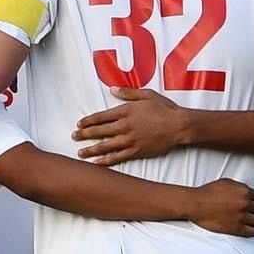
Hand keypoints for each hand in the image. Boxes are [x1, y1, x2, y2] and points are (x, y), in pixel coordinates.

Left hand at [72, 89, 187, 164]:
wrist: (179, 126)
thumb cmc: (165, 109)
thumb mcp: (146, 94)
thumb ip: (128, 93)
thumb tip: (112, 90)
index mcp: (126, 111)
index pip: (101, 117)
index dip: (88, 121)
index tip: (79, 124)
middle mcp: (124, 126)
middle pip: (99, 132)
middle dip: (84, 135)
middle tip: (74, 136)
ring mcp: (130, 140)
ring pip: (105, 146)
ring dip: (91, 150)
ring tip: (80, 153)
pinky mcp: (136, 151)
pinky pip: (118, 157)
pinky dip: (106, 161)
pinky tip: (97, 163)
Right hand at [187, 179, 253, 236]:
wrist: (195, 204)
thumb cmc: (207, 193)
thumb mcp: (226, 182)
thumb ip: (239, 186)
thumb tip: (246, 191)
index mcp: (244, 191)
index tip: (252, 203)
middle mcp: (245, 204)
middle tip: (253, 212)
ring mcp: (242, 217)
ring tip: (253, 222)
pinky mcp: (237, 228)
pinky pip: (253, 232)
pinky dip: (252, 231)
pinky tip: (248, 229)